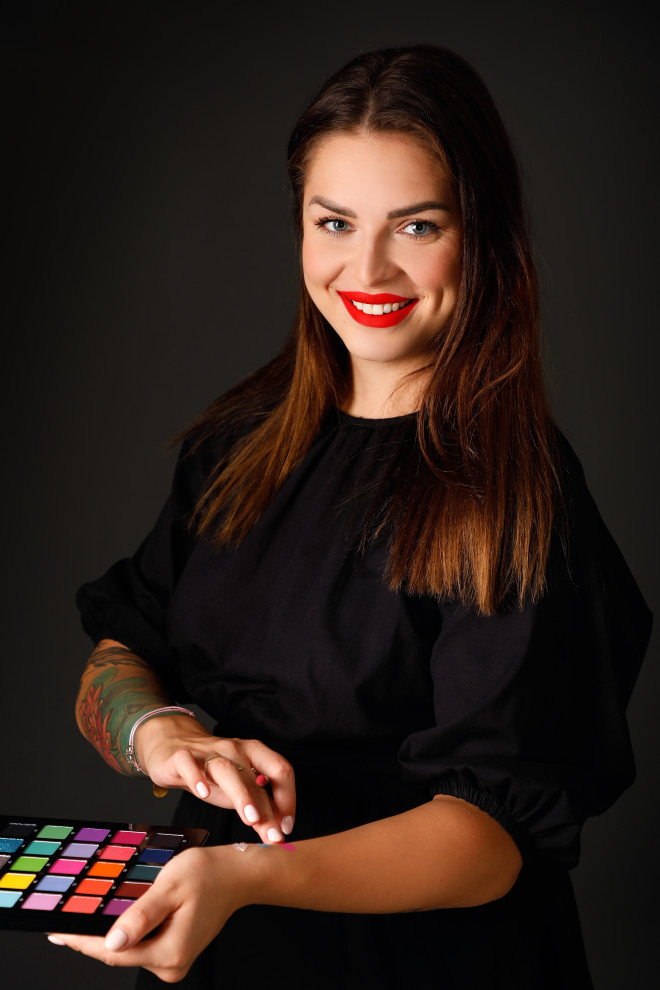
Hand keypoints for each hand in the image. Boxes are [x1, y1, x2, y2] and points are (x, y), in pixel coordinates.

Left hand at [48, 845, 246, 982]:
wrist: (236, 875)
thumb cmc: (207, 874)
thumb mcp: (170, 887)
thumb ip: (141, 915)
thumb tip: (113, 941)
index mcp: (169, 952)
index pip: (113, 953)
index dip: (81, 941)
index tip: (56, 932)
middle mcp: (171, 965)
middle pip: (119, 954)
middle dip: (91, 937)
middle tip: (65, 920)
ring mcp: (173, 961)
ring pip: (129, 950)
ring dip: (109, 933)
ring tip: (86, 916)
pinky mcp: (175, 952)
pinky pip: (142, 945)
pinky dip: (127, 932)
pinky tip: (115, 916)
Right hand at [137, 714, 294, 843]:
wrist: (173, 746)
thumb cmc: (211, 772)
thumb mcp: (238, 788)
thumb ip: (259, 806)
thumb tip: (277, 833)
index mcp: (254, 754)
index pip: (280, 770)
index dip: (287, 798)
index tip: (286, 826)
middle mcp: (235, 749)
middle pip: (255, 775)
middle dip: (267, 806)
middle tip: (272, 833)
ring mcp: (208, 752)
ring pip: (227, 769)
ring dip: (242, 793)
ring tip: (251, 818)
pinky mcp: (181, 757)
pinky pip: (189, 764)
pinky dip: (197, 777)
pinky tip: (203, 793)